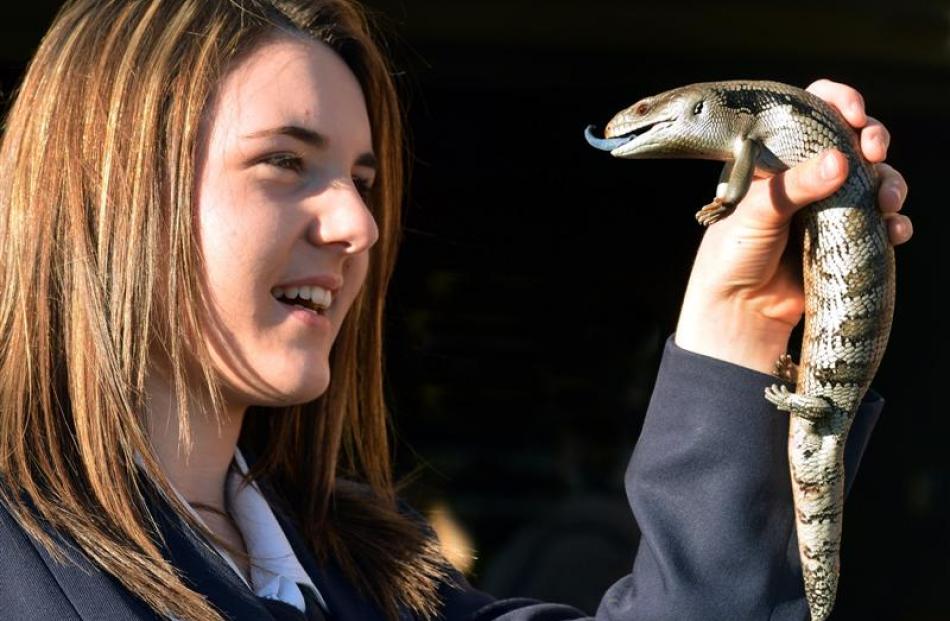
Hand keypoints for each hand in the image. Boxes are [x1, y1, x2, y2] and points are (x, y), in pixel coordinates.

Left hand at [674, 79, 910, 373]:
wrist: (738, 312)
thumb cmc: (732, 255)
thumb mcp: (756, 214)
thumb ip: (795, 186)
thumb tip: (842, 160)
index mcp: (778, 159)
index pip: (811, 113)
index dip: (838, 102)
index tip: (854, 111)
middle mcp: (807, 177)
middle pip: (854, 141)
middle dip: (874, 138)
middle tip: (877, 151)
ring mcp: (830, 207)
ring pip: (876, 179)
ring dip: (891, 183)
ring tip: (887, 201)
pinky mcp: (846, 238)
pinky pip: (883, 223)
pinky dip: (896, 224)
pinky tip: (895, 232)